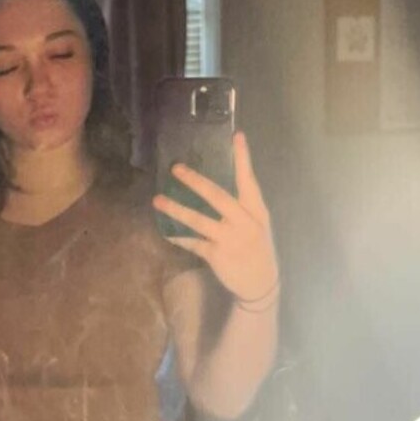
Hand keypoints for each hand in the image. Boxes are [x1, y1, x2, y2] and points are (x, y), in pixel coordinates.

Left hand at [153, 131, 278, 307]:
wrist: (261, 284)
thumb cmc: (257, 249)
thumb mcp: (257, 225)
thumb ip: (243, 206)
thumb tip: (216, 186)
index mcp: (257, 211)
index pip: (249, 180)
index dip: (242, 158)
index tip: (237, 136)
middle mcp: (244, 222)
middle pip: (218, 197)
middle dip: (196, 181)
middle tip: (176, 168)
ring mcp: (230, 239)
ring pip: (199, 220)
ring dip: (177, 209)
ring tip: (158, 200)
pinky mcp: (217, 256)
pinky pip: (193, 243)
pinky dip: (179, 237)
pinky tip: (166, 232)